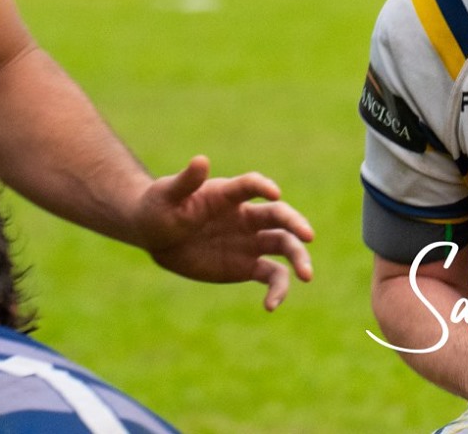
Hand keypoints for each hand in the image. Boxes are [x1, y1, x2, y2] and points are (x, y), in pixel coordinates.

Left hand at [136, 157, 315, 309]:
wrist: (158, 237)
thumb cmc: (161, 207)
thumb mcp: (167, 194)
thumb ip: (186, 180)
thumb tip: (200, 160)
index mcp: (228, 194)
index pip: (251, 186)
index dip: (263, 187)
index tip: (274, 193)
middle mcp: (247, 216)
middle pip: (279, 216)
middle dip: (296, 224)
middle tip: (308, 236)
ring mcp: (251, 241)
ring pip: (284, 245)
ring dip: (298, 258)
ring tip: (306, 275)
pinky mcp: (248, 266)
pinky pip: (271, 276)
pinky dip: (277, 289)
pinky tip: (271, 305)